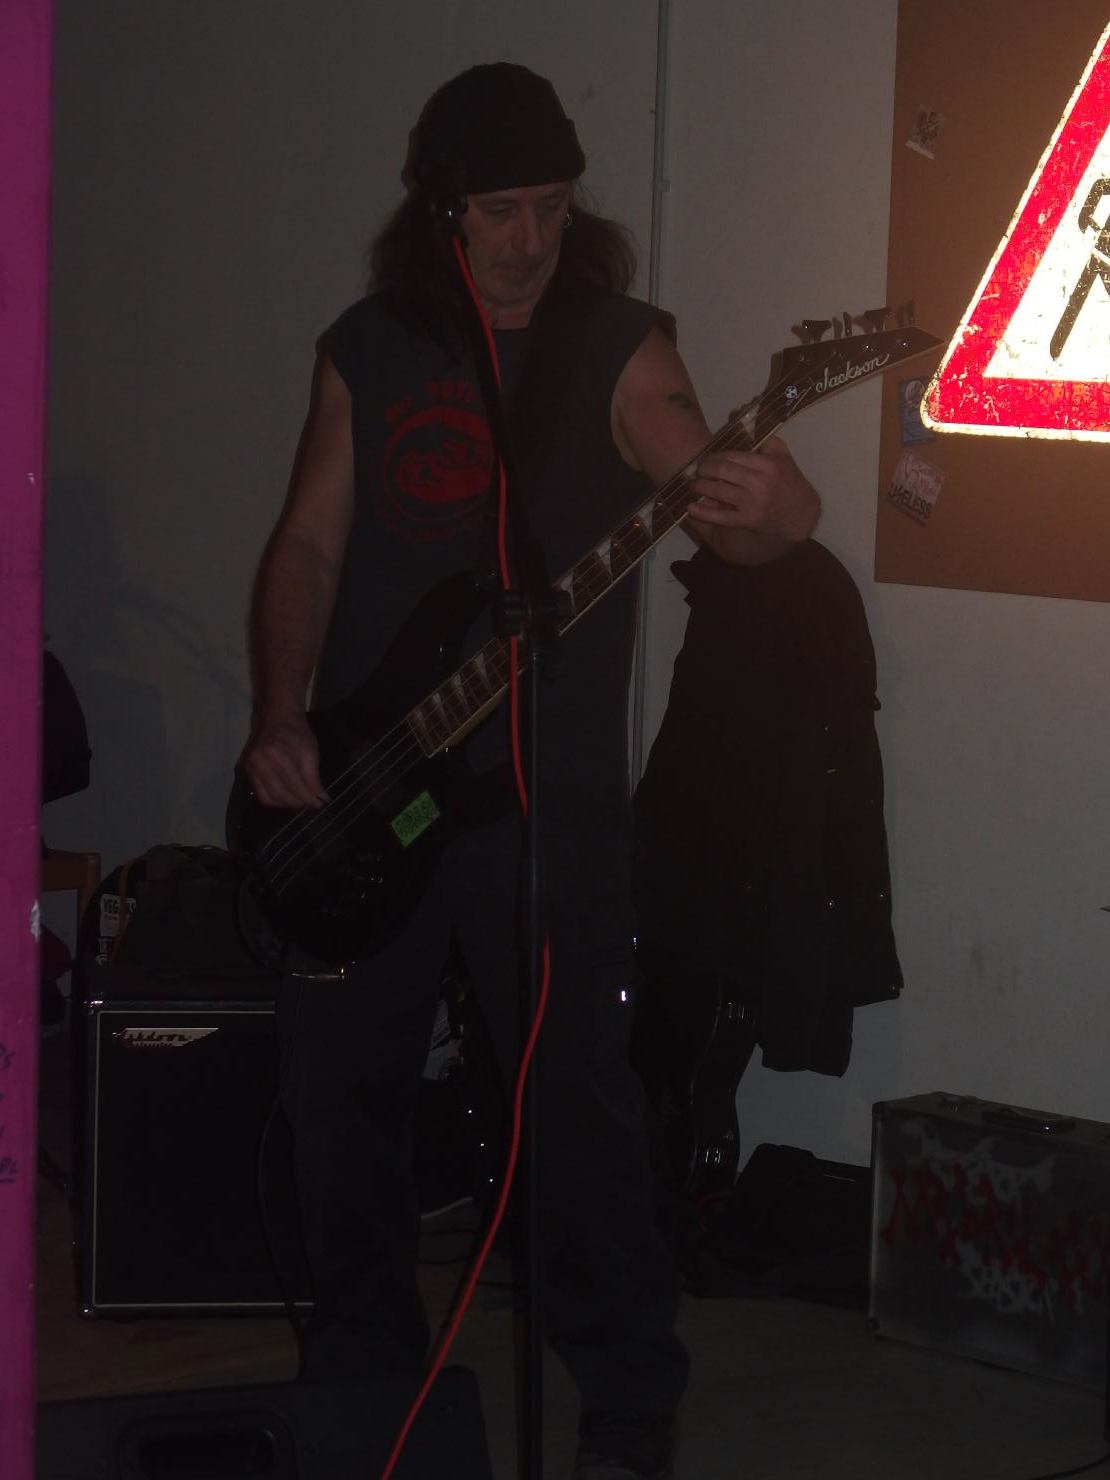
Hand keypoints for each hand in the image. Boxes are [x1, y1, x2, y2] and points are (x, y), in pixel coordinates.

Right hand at [240, 713, 327, 809]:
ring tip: (300, 801)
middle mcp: (261, 762)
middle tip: (312, 803)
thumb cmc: (296, 732)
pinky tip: (286, 798)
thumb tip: (320, 797)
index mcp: (277, 754)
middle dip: (299, 802)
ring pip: (270, 798)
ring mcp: (251, 767)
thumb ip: (313, 776)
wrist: (276, 718)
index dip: (309, 797)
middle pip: (281, 794)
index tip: (320, 803)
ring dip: (287, 804)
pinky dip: (274, 800)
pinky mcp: (247, 771)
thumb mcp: (310, 750)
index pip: (295, 784)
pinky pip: (260, 794)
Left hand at [686, 434, 818, 545]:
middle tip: (698, 469)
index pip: (733, 456)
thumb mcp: (783, 455)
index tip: (707, 458)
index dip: (716, 456)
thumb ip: (764, 438)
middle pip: (723, 472)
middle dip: (705, 469)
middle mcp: (758, 483)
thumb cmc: (790, 481)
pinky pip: (721, 517)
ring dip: (700, 487)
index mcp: (766, 465)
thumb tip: (742, 414)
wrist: (800, 513)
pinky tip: (690, 508)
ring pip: (718, 492)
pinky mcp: (747, 520)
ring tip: (693, 485)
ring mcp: (752, 503)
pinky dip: (703, 513)